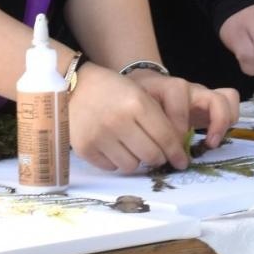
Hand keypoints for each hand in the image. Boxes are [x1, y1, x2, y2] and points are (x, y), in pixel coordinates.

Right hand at [66, 63, 192, 173]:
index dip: (177, 153)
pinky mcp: (85, 148)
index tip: (182, 161)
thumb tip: (175, 151)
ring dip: (136, 159)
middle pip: (151, 155)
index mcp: (136, 102)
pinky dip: (116, 161)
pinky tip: (112, 147)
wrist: (72, 85)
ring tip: (129, 146)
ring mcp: (100, 136)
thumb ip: (158, 119)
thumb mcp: (138, 93)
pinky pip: (111, 167)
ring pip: (132, 165)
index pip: (165, 137)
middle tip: (157, 155)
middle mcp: (118, 120)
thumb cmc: (111, 89)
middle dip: (158, 158)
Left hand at [125, 68, 238, 154]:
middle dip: (214, 124)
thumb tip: (156, 151)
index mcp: (170, 87)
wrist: (144, 86)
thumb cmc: (141, 100)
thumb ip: (147, 124)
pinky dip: (227, 121)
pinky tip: (212, 139)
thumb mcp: (137, 108)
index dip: (178, 125)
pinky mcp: (211, 103)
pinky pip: (230, 103)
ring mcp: (203, 95)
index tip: (173, 146)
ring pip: (228, 98)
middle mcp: (191, 89)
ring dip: (224, 123)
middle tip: (205, 145)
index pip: (181, 99)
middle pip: (214, 98)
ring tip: (212, 143)